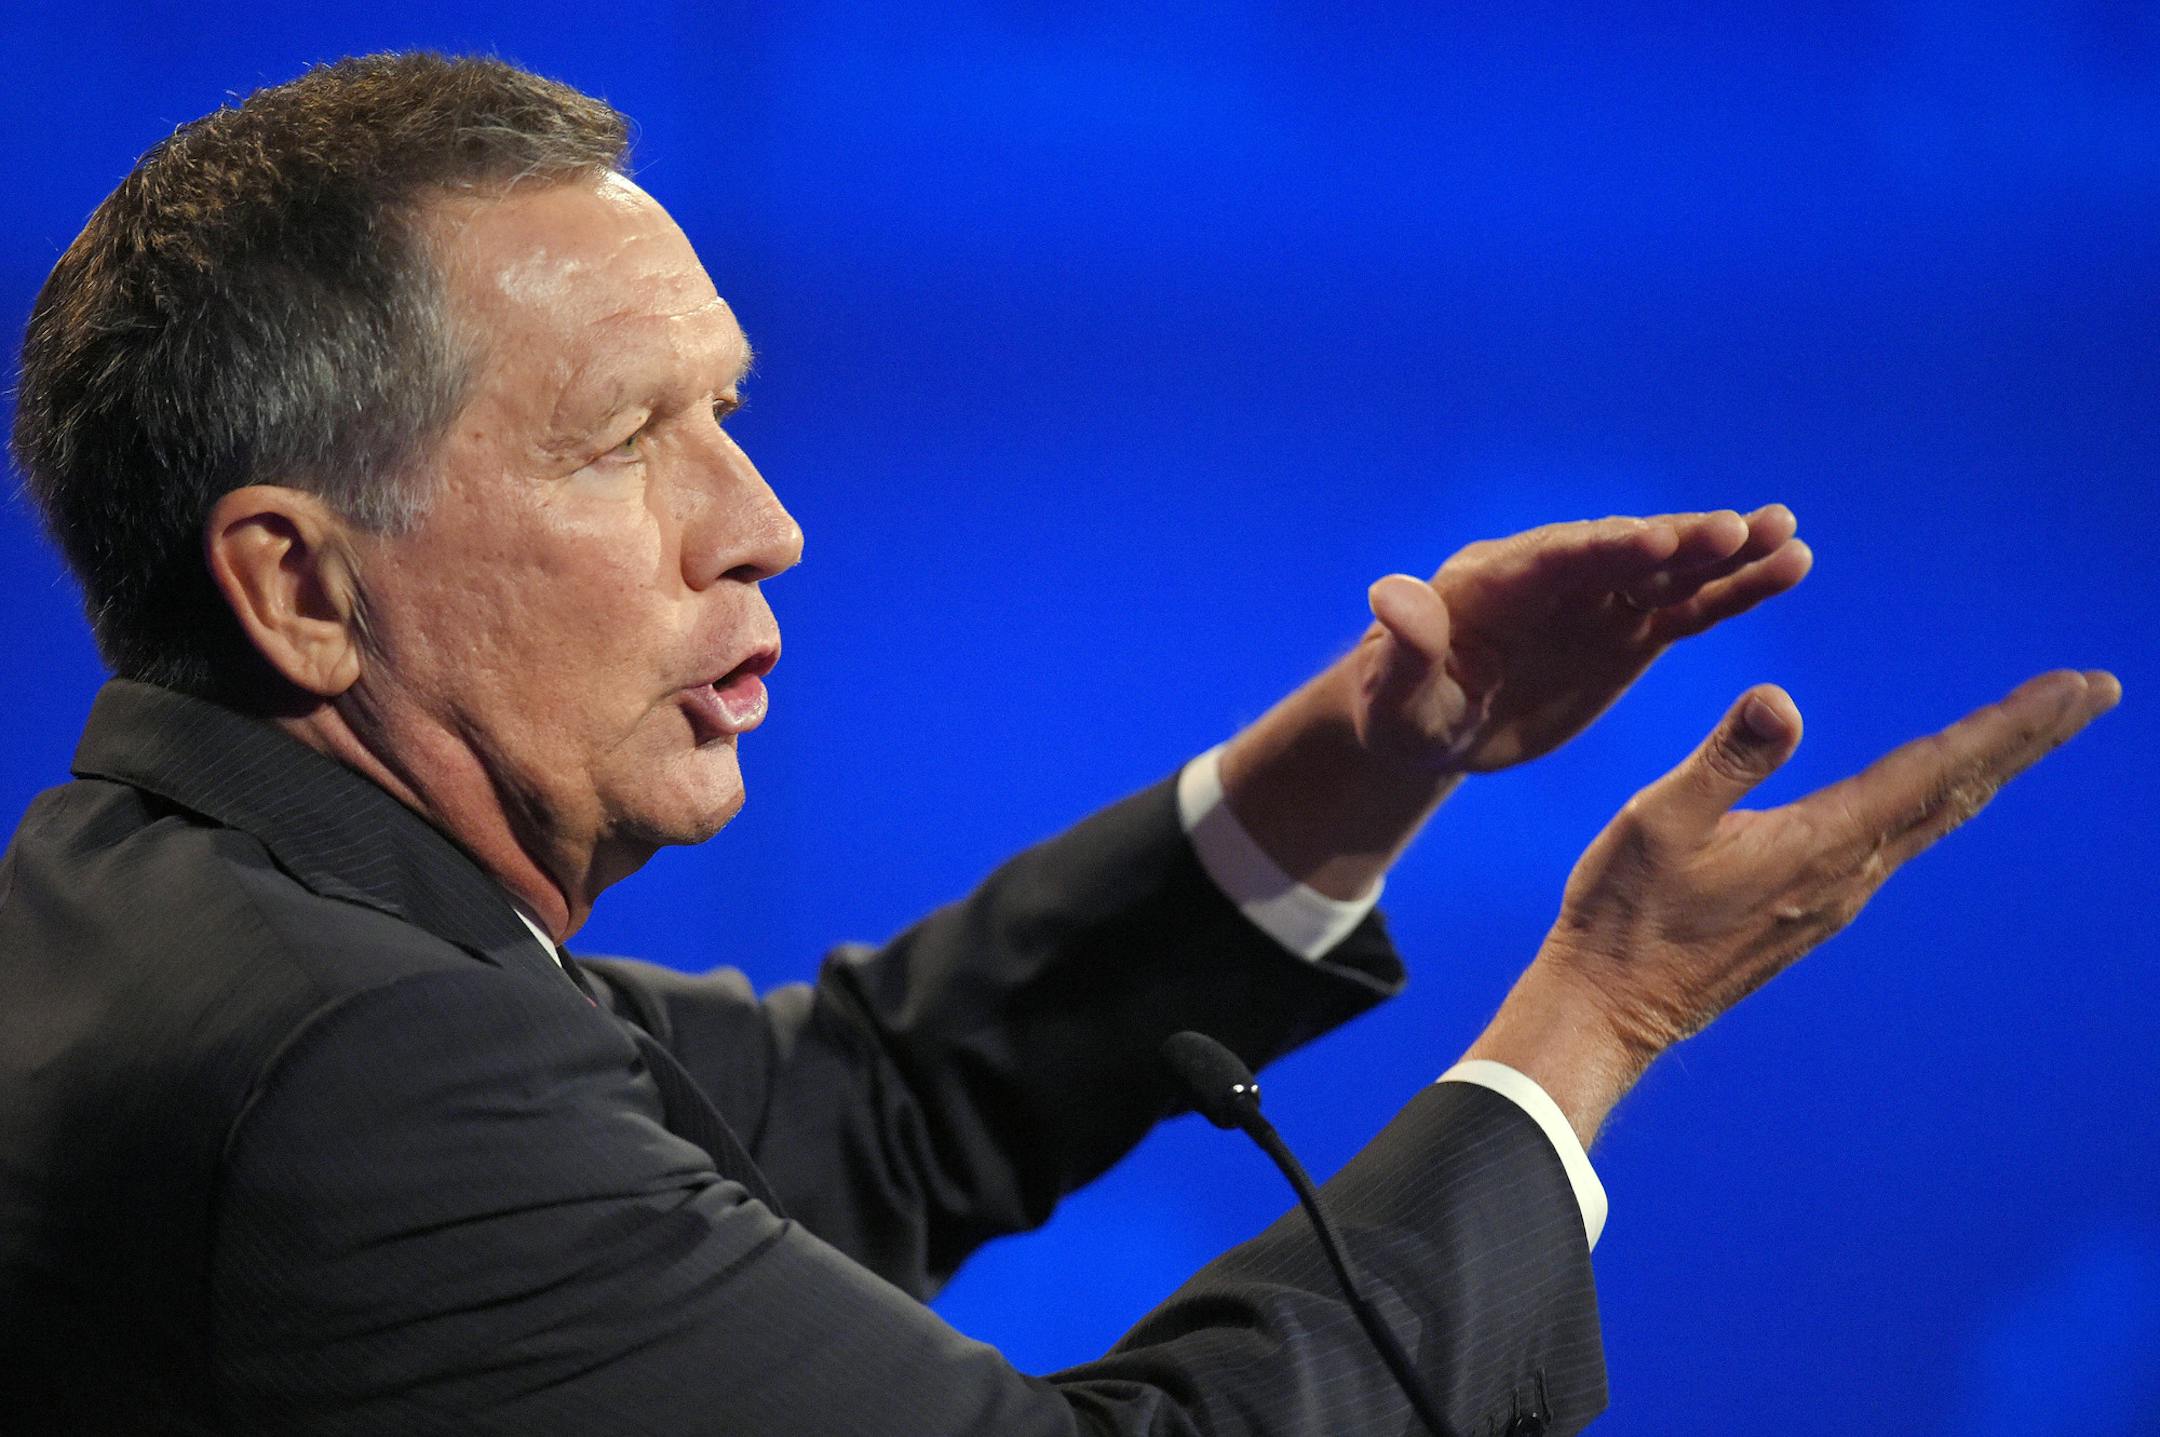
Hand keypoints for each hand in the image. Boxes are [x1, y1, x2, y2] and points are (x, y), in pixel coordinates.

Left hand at [1355, 508, 1810, 772]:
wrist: (1431, 726)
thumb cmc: (1401, 712)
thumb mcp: (1396, 696)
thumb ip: (1405, 648)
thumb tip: (1392, 593)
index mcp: (1495, 583)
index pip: (1556, 559)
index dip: (1605, 548)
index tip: (1655, 541)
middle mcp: (1554, 578)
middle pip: (1623, 553)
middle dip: (1679, 542)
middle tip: (1741, 527)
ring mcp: (1597, 603)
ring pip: (1669, 573)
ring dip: (1726, 554)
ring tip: (1789, 534)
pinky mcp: (1627, 633)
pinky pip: (1688, 608)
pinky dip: (1735, 591)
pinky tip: (1790, 567)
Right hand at [1468, 668, 2120, 1144]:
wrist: (1609, 1008)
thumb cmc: (1627, 913)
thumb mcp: (1661, 819)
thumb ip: (1727, 758)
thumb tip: (1783, 698)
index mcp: (1822, 844)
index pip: (1939, 769)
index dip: (2014, 724)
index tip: (2082, 686)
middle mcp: (1849, 874)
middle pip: (1957, 792)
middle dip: (2027, 737)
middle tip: (2094, 691)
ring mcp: (1836, 897)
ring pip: (1934, 817)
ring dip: (1987, 765)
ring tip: (2028, 727)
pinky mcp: (1813, 909)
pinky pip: (1899, 840)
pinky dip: (1938, 796)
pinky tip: (1935, 789)